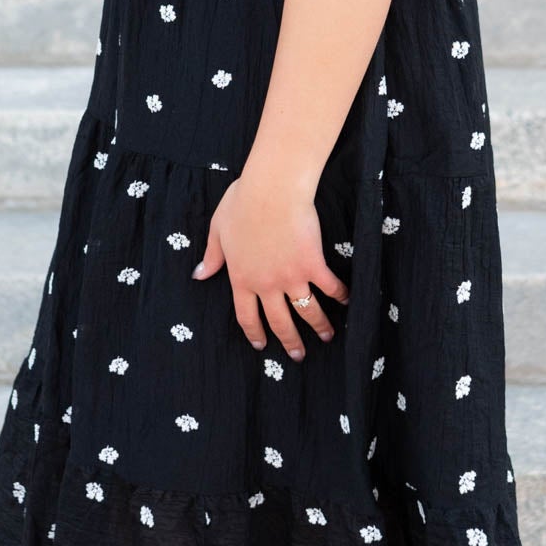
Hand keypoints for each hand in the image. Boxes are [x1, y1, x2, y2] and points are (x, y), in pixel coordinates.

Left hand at [194, 170, 349, 359]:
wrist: (271, 190)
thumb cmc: (243, 203)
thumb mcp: (218, 229)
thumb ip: (212, 256)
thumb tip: (199, 275)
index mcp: (241, 278)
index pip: (246, 315)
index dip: (254, 332)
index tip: (261, 344)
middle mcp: (266, 284)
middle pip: (280, 322)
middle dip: (290, 341)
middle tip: (298, 355)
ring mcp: (291, 276)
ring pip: (307, 310)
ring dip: (318, 326)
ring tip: (327, 337)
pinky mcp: (313, 264)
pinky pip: (329, 286)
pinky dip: (340, 295)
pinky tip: (346, 302)